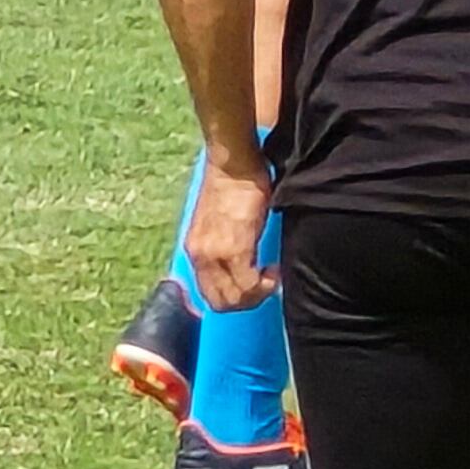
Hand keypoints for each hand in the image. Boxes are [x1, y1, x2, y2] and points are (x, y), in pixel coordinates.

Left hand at [185, 155, 277, 310]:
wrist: (233, 165)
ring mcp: (215, 255)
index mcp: (195, 251)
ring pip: (235, 298)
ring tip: (271, 276)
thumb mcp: (219, 222)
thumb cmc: (232, 186)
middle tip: (265, 284)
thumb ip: (223, 245)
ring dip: (257, 294)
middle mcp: (200, 257)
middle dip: (248, 301)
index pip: (209, 295)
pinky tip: (274, 269)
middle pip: (221, 303)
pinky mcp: (235, 248)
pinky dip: (265, 284)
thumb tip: (238, 265)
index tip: (254, 284)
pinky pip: (248, 283)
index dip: (235, 299)